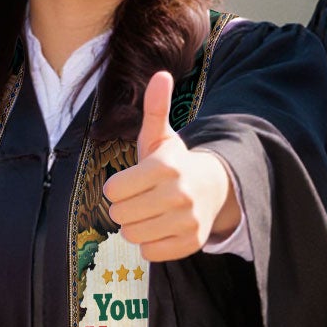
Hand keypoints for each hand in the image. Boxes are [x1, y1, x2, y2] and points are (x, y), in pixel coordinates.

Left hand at [102, 71, 236, 261]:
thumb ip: (155, 108)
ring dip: (135, 226)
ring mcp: (188, 221)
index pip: (113, 190)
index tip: (129, 183)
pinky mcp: (191, 243)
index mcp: (167, 167)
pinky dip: (150, 244)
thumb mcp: (161, 136)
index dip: (116, 188)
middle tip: (139, 199)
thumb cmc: (174, 163)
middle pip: (120, 215)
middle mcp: (179, 195)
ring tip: (149, 213)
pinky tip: (160, 227)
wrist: (212, 189)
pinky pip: (150, 252)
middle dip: (124, 208)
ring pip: (133, 236)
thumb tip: (161, 74)